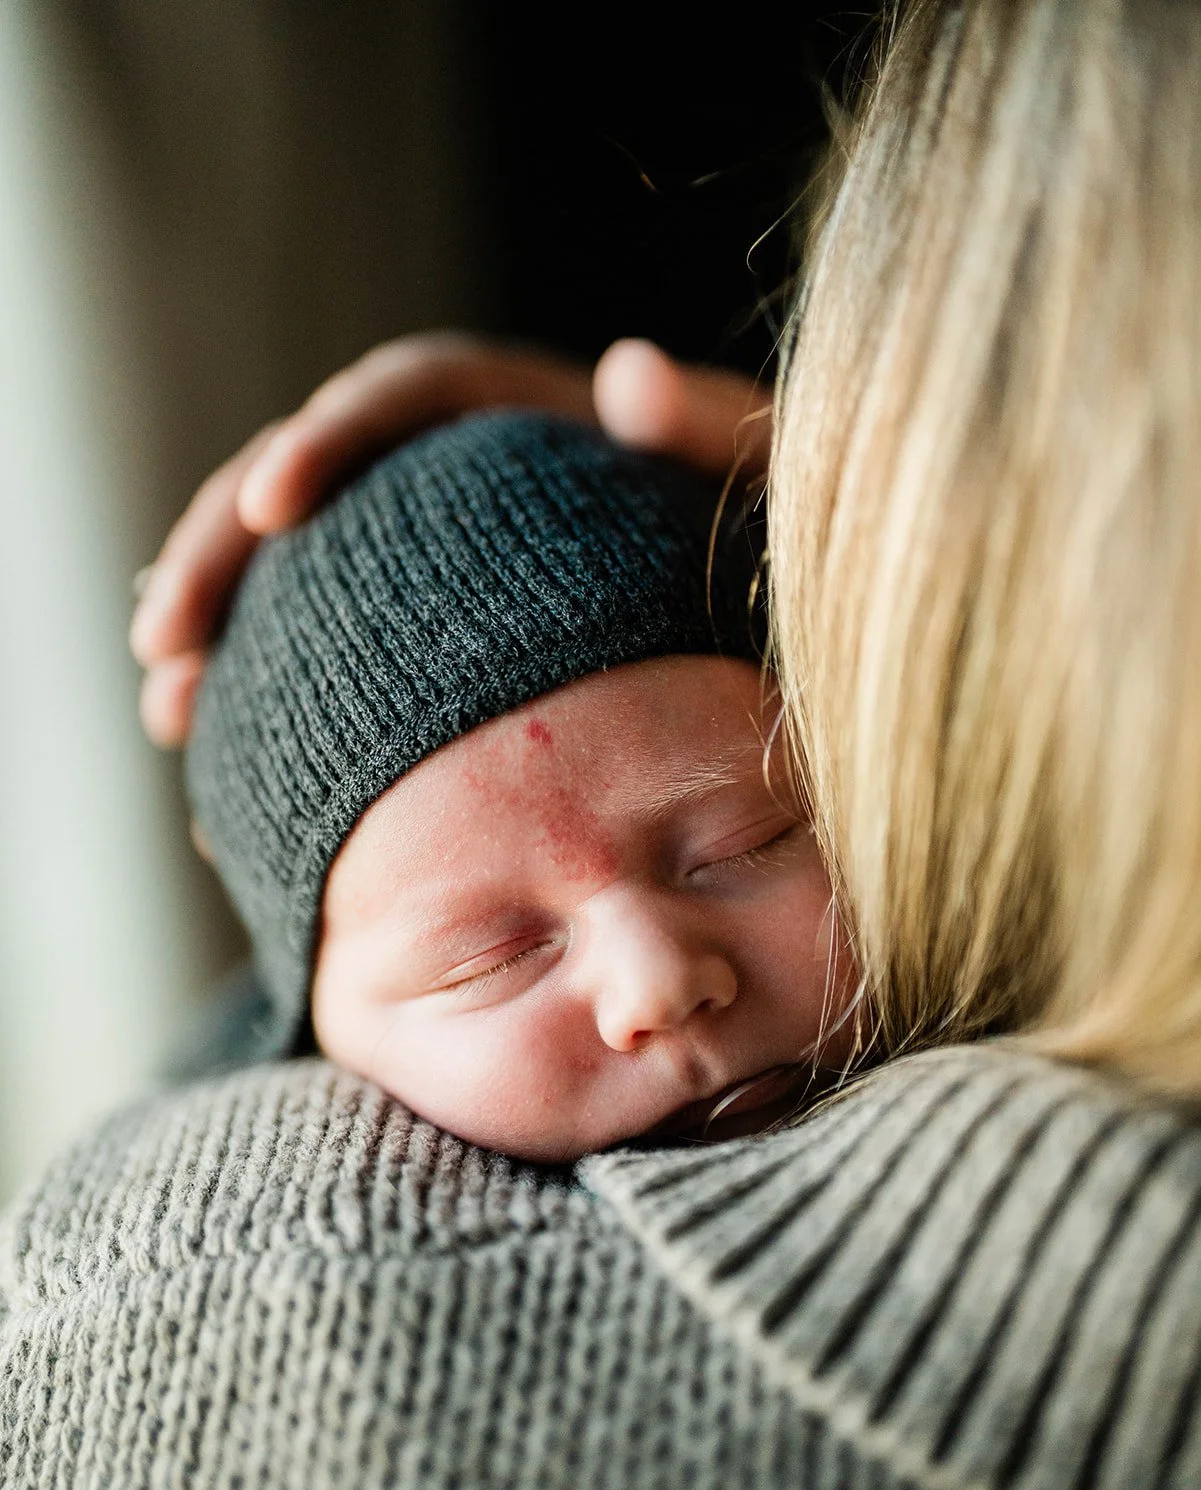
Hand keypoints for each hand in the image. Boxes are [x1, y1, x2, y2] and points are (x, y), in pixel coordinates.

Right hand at [131, 332, 770, 747]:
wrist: (786, 675)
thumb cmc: (792, 576)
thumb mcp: (775, 502)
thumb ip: (719, 434)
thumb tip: (621, 373)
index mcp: (537, 425)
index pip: (411, 398)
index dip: (329, 439)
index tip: (277, 508)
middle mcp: (473, 490)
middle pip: (319, 487)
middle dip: (225, 554)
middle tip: (165, 645)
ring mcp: (445, 575)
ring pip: (306, 581)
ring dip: (226, 635)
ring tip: (172, 713)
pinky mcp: (432, 655)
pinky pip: (337, 663)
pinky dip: (280, 704)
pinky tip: (235, 763)